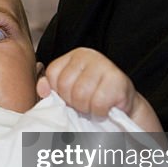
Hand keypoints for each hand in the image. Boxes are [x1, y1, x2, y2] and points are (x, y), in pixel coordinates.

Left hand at [38, 47, 161, 131]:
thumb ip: (50, 89)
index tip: (72, 97)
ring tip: (96, 105)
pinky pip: (98, 103)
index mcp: (74, 56)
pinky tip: (106, 108)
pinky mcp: (118, 80)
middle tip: (86, 103)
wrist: (124, 109)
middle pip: (65, 86)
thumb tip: (42, 88)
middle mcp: (89, 55)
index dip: (60, 93)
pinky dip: (101, 112)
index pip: (52, 75)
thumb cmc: (93, 101)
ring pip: (81, 95)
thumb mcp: (68, 94)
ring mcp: (105, 65)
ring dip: (88, 108)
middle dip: (74, 102)